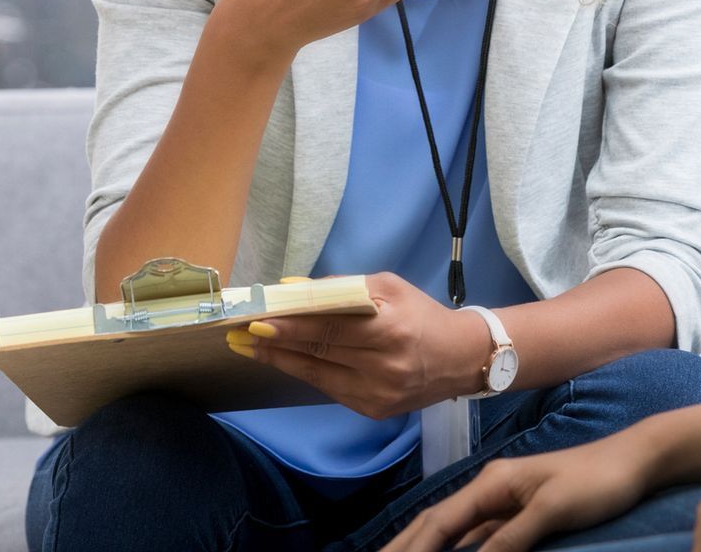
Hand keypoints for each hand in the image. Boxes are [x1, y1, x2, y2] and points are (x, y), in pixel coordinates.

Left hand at [225, 272, 490, 418]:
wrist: (462, 359)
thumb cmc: (422, 314)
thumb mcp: (388, 287)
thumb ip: (341, 288)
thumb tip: (293, 289)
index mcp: (390, 331)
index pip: (330, 328)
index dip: (291, 326)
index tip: (256, 321)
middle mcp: (384, 368)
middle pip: (319, 354)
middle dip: (275, 344)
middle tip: (238, 334)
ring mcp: (378, 395)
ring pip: (318, 376)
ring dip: (281, 361)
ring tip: (249, 348)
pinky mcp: (374, 411)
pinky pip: (330, 389)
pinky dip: (306, 373)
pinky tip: (284, 361)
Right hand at [382, 428, 658, 551]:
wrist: (634, 462)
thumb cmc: (596, 480)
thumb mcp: (553, 509)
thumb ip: (512, 536)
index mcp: (493, 483)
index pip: (441, 521)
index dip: (412, 546)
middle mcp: (492, 491)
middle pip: (438, 522)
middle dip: (407, 544)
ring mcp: (506, 503)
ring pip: (457, 532)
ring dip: (430, 548)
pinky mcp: (523, 514)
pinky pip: (480, 537)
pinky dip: (461, 550)